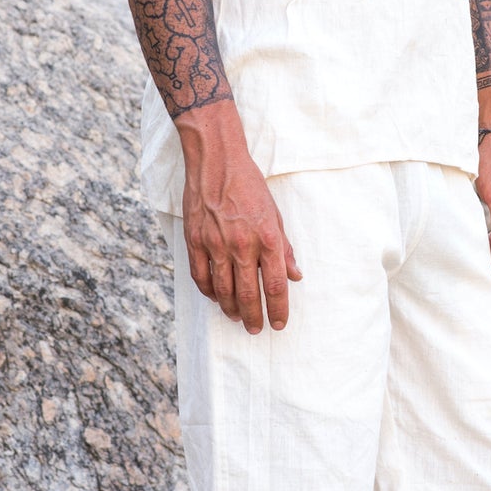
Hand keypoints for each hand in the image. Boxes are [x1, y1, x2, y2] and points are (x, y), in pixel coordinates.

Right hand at [177, 103, 300, 333]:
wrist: (216, 162)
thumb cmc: (249, 185)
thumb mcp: (275, 214)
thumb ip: (284, 248)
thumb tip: (295, 276)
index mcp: (267, 238)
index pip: (275, 285)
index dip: (278, 309)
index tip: (279, 323)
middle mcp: (242, 244)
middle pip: (248, 294)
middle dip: (254, 317)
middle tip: (256, 329)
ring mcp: (215, 244)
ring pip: (222, 290)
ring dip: (231, 308)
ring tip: (237, 317)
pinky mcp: (195, 240)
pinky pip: (201, 276)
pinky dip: (209, 291)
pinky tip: (215, 297)